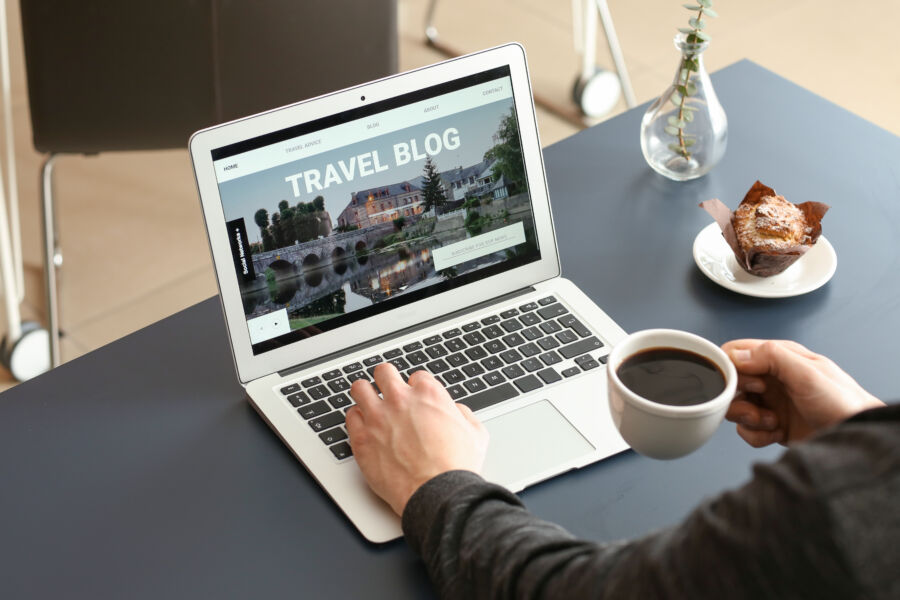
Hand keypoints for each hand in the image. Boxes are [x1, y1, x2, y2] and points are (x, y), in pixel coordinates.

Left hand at [347, 364, 488, 515]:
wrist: (436, 493)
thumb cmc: (455, 467)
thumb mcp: (475, 434)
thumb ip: (463, 414)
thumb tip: (455, 411)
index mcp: (428, 394)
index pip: (416, 377)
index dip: (416, 389)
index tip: (415, 399)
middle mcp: (400, 400)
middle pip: (384, 372)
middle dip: (386, 380)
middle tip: (388, 391)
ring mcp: (377, 417)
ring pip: (360, 388)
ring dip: (365, 394)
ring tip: (368, 403)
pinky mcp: (361, 438)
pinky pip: (350, 417)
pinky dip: (357, 420)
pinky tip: (363, 427)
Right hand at [721, 339, 883, 447]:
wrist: (855, 436)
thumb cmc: (841, 402)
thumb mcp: (807, 372)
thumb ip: (772, 356)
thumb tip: (736, 355)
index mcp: (778, 357)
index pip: (735, 352)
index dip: (732, 368)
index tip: (750, 383)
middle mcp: (770, 378)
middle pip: (730, 383)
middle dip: (738, 397)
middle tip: (759, 404)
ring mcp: (769, 402)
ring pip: (735, 407)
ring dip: (748, 418)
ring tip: (771, 421)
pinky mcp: (769, 425)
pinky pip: (745, 430)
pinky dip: (756, 435)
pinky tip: (777, 433)